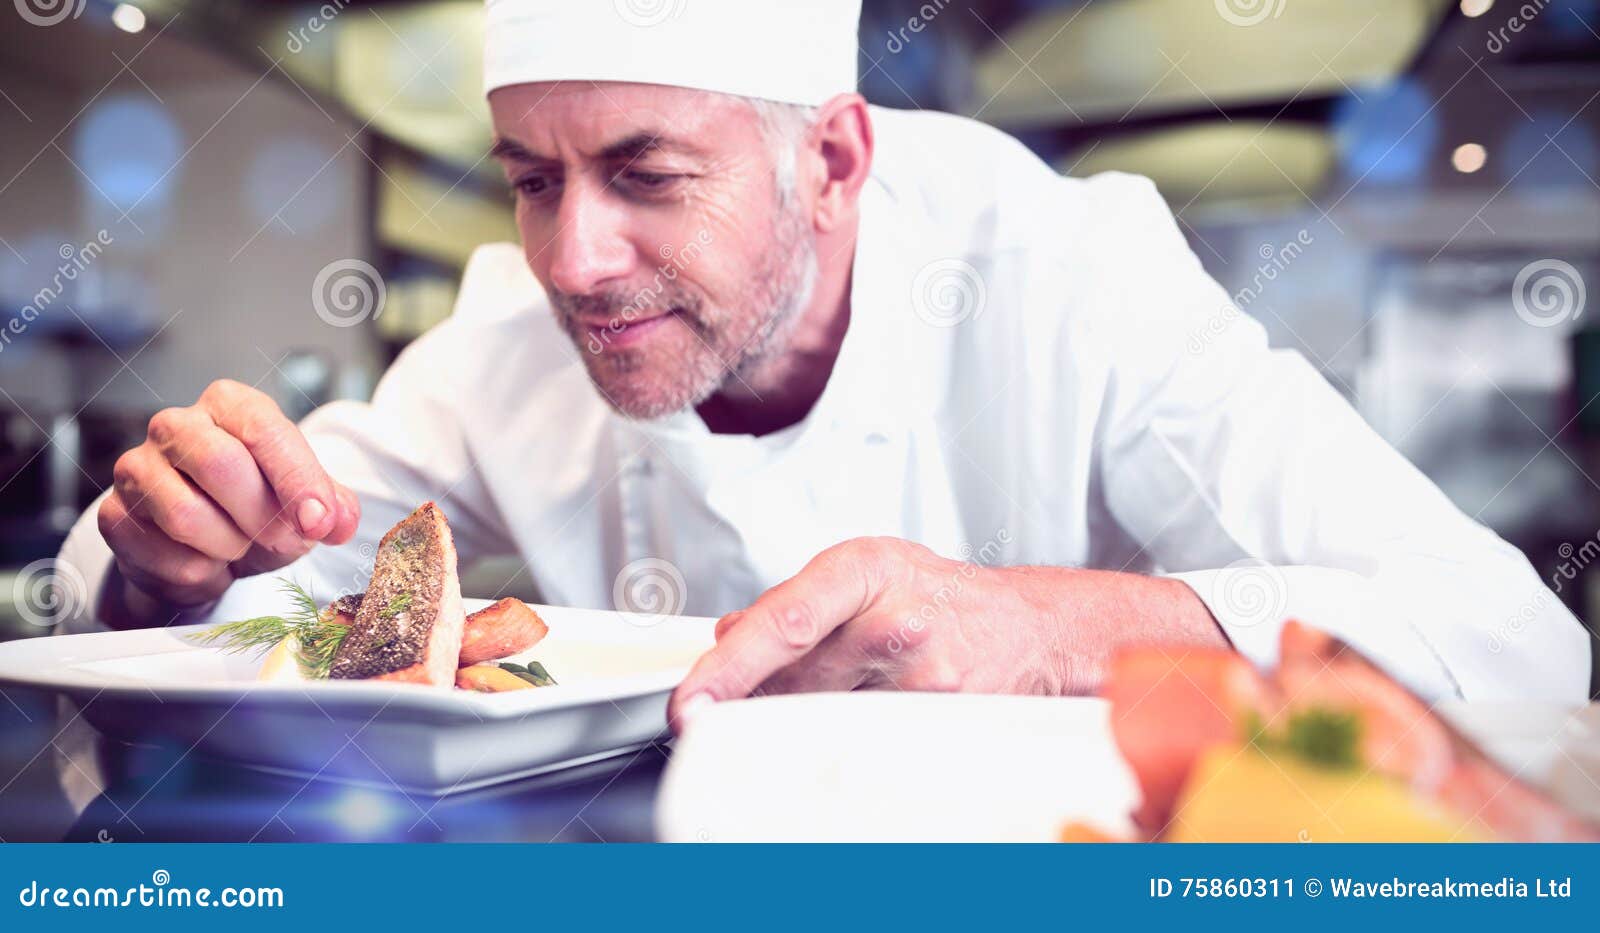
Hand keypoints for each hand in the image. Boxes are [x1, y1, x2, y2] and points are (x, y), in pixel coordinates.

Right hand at [96, 379, 360, 624]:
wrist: (203, 549)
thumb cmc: (256, 508)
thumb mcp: (303, 500)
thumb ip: (332, 505)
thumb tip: (336, 521)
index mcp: (230, 405)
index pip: (264, 430)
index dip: (296, 480)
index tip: (319, 521)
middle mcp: (176, 426)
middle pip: (219, 464)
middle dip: (261, 515)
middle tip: (280, 539)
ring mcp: (136, 468)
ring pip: (186, 514)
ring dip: (229, 546)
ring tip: (237, 544)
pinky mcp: (114, 516)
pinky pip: (164, 554)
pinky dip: (200, 571)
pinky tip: (205, 559)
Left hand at [666, 537, 1226, 730]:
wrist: (1028, 626)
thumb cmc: (940, 595)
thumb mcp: (860, 577)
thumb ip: (792, 607)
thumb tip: (728, 640)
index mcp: (863, 569)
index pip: (783, 621)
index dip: (729, 669)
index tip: (693, 703)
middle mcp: (895, 616)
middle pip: (799, 680)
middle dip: (763, 700)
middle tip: (738, 712)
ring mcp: (923, 672)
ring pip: (831, 715)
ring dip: (813, 715)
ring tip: (842, 689)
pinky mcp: (944, 716)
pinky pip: (872, 737)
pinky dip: (855, 731)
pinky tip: (874, 709)